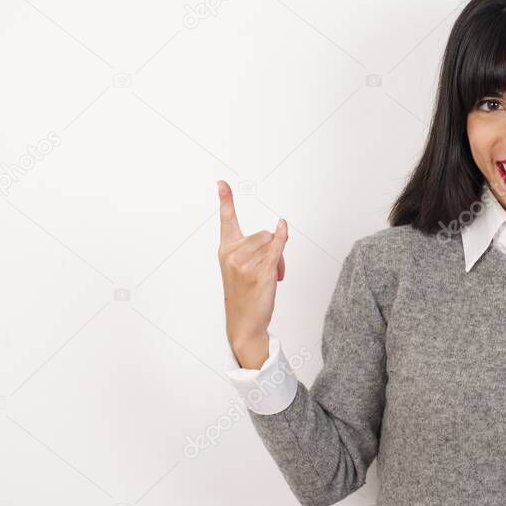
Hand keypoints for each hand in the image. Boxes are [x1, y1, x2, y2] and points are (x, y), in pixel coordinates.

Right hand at [216, 180, 287, 368]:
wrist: (243, 323)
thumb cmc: (244, 295)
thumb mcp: (240, 269)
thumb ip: (254, 248)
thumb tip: (278, 231)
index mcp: (225, 251)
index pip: (226, 220)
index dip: (225, 200)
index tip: (222, 182)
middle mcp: (232, 255)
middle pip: (262, 233)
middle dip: (271, 247)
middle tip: (268, 268)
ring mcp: (245, 265)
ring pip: (272, 243)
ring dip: (278, 257)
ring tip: (271, 276)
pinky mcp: (260, 273)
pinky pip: (276, 248)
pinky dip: (282, 237)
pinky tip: (283, 227)